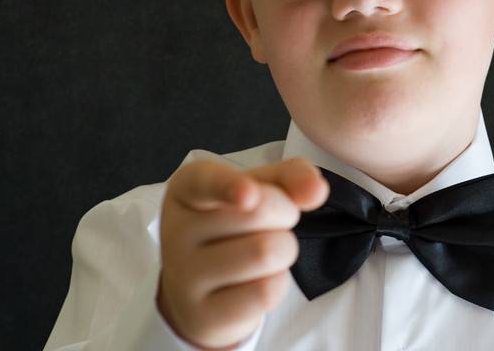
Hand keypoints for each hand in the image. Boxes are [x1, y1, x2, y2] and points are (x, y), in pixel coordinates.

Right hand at [155, 156, 329, 349]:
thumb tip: (317, 189)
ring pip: (266, 253)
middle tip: (272, 224)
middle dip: (285, 214)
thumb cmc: (233, 225)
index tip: (250, 196)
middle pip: (260, 211)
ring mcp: (185, 277)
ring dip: (285, 249)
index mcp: (187, 188)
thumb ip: (289, 177)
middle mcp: (177, 230)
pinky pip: (266, 292)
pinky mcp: (203, 316)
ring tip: (267, 252)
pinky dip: (278, 282)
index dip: (231, 186)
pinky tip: (258, 281)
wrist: (201, 289)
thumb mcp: (256, 189)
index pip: (207, 181)